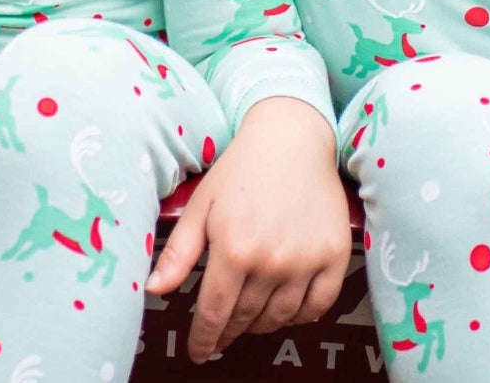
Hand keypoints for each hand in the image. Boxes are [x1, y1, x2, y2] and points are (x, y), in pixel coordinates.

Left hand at [147, 97, 348, 361]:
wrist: (291, 137)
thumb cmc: (240, 168)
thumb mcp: (201, 205)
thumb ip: (179, 252)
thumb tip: (154, 290)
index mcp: (233, 249)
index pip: (214, 312)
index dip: (204, 338)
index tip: (198, 352)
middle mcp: (271, 261)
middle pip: (245, 318)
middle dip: (228, 331)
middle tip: (220, 334)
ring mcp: (306, 261)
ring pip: (279, 317)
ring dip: (260, 326)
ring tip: (248, 320)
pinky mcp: (334, 256)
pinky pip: (317, 306)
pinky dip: (300, 316)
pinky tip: (285, 310)